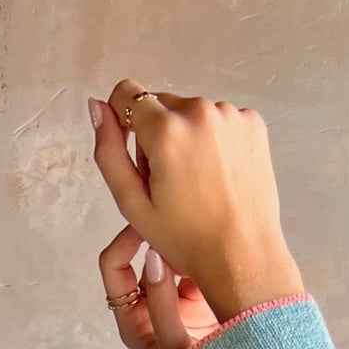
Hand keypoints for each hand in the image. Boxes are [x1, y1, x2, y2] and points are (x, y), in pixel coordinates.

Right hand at [89, 81, 303, 339]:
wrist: (244, 255)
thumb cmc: (185, 239)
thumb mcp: (133, 203)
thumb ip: (108, 151)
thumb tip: (97, 106)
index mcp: (166, 131)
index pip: (127, 94)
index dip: (123, 120)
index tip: (136, 153)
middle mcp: (199, 111)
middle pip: (160, 104)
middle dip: (156, 134)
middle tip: (168, 181)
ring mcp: (230, 114)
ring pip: (191, 112)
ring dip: (187, 137)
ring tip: (197, 182)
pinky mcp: (252, 122)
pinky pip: (219, 119)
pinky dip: (214, 139)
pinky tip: (219, 174)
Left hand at [98, 223, 220, 348]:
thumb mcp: (174, 346)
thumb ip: (162, 302)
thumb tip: (154, 256)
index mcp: (132, 320)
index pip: (114, 266)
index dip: (126, 241)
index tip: (150, 224)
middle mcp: (149, 306)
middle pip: (144, 257)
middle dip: (160, 239)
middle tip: (183, 225)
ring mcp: (175, 301)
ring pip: (172, 258)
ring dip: (185, 248)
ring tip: (205, 239)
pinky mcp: (201, 297)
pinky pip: (196, 266)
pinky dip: (204, 257)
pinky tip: (219, 252)